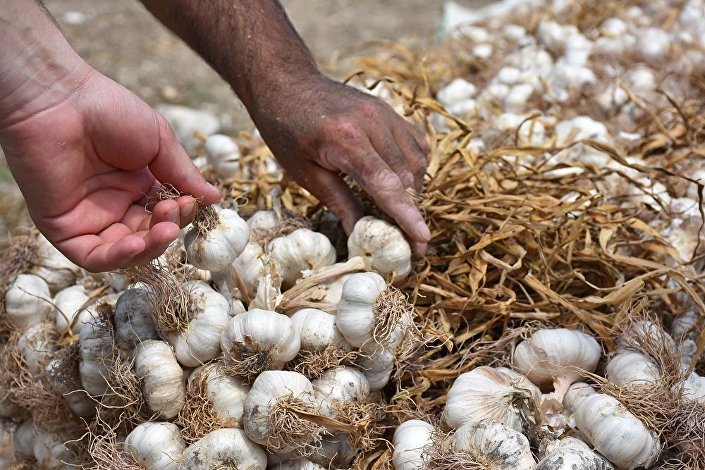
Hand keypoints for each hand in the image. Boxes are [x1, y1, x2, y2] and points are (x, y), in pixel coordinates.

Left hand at [0, 64, 220, 271]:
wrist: (61, 99)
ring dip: (150, 247)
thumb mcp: (159, 142)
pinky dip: (119, 257)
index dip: (181, 213)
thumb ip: (184, 175)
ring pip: (125, 253)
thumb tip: (216, 199)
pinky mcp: (63, 228)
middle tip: (175, 210)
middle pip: (148, 237)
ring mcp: (89, 218)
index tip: (191, 200)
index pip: (165, 214)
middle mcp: (113, 205)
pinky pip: (94, 257)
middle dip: (167, 230)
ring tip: (165, 229)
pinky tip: (138, 244)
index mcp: (136, 184)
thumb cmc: (109, 111)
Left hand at [252, 75, 431, 254]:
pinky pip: (417, 144)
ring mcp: (385, 113)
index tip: (423, 240)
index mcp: (346, 139)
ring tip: (397, 209)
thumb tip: (360, 236)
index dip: (407, 217)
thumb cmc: (287, 130)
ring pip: (416, 162)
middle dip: (410, 211)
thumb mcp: (305, 173)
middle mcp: (372, 123)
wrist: (287, 83)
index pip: (387, 185)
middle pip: (406, 178)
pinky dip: (415, 167)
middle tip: (406, 239)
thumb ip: (339, 203)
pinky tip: (401, 180)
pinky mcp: (390, 111)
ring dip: (412, 191)